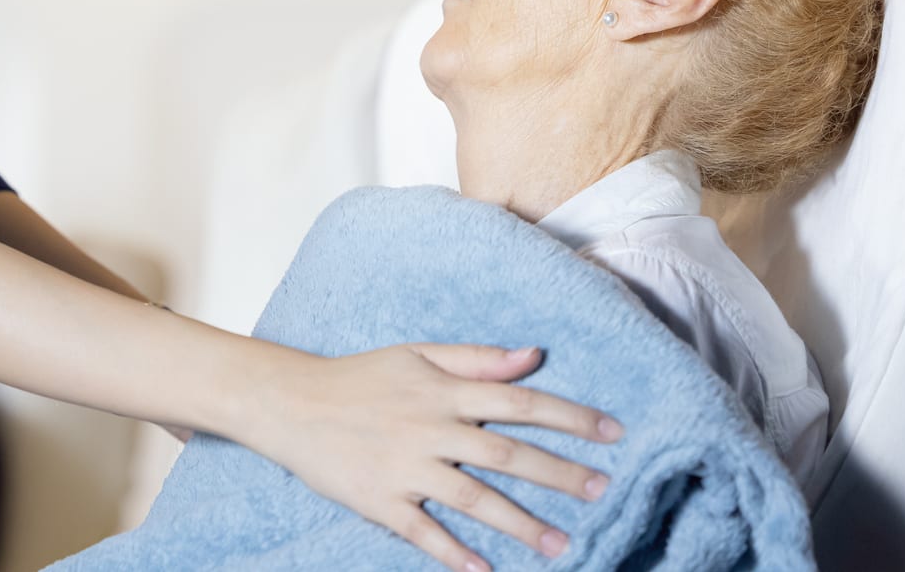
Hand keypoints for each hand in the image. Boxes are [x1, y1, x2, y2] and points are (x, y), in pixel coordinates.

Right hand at [232, 342, 619, 571]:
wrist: (290, 403)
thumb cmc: (359, 376)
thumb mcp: (416, 354)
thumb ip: (476, 358)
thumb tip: (532, 356)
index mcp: (443, 390)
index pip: (520, 402)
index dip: (570, 417)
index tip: (614, 433)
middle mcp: (431, 428)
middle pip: (507, 454)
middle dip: (560, 474)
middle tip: (603, 493)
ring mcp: (406, 468)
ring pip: (475, 499)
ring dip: (522, 525)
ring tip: (563, 546)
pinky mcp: (381, 501)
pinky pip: (425, 533)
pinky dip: (456, 555)